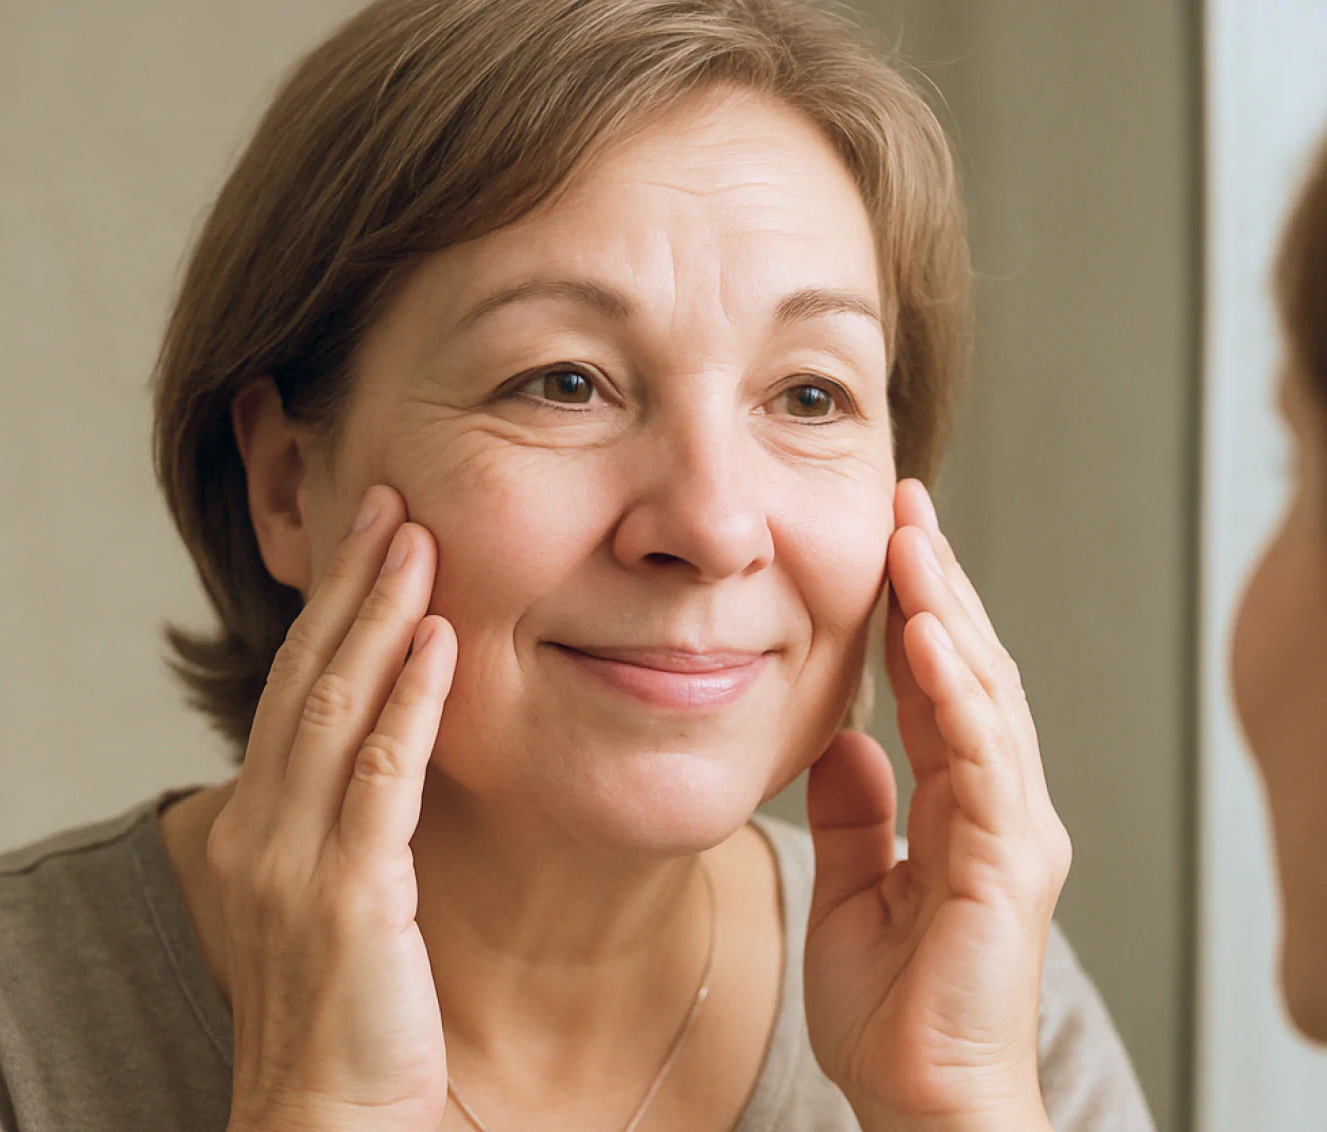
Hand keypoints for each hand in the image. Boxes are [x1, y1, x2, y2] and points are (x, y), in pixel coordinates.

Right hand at [209, 485, 455, 1131]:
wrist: (324, 1123)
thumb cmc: (344, 1012)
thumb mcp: (334, 896)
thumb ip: (350, 819)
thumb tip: (395, 748)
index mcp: (259, 822)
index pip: (294, 688)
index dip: (332, 608)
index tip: (371, 535)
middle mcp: (261, 828)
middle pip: (306, 677)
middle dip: (350, 584)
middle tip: (389, 500)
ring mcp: (295, 861)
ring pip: (335, 709)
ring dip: (379, 617)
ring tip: (415, 539)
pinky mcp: (347, 899)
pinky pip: (380, 780)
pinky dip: (409, 703)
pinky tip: (440, 642)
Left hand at [802, 479, 1069, 1131]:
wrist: (918, 1102)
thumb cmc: (893, 1010)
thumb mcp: (854, 887)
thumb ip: (856, 812)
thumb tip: (846, 740)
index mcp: (958, 805)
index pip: (938, 683)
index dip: (915, 608)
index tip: (886, 538)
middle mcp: (995, 804)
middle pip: (970, 670)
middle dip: (936, 583)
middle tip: (903, 503)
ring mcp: (1009, 831)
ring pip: (985, 698)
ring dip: (948, 613)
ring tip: (914, 539)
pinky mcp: (1006, 865)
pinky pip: (981, 762)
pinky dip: (955, 694)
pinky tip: (927, 637)